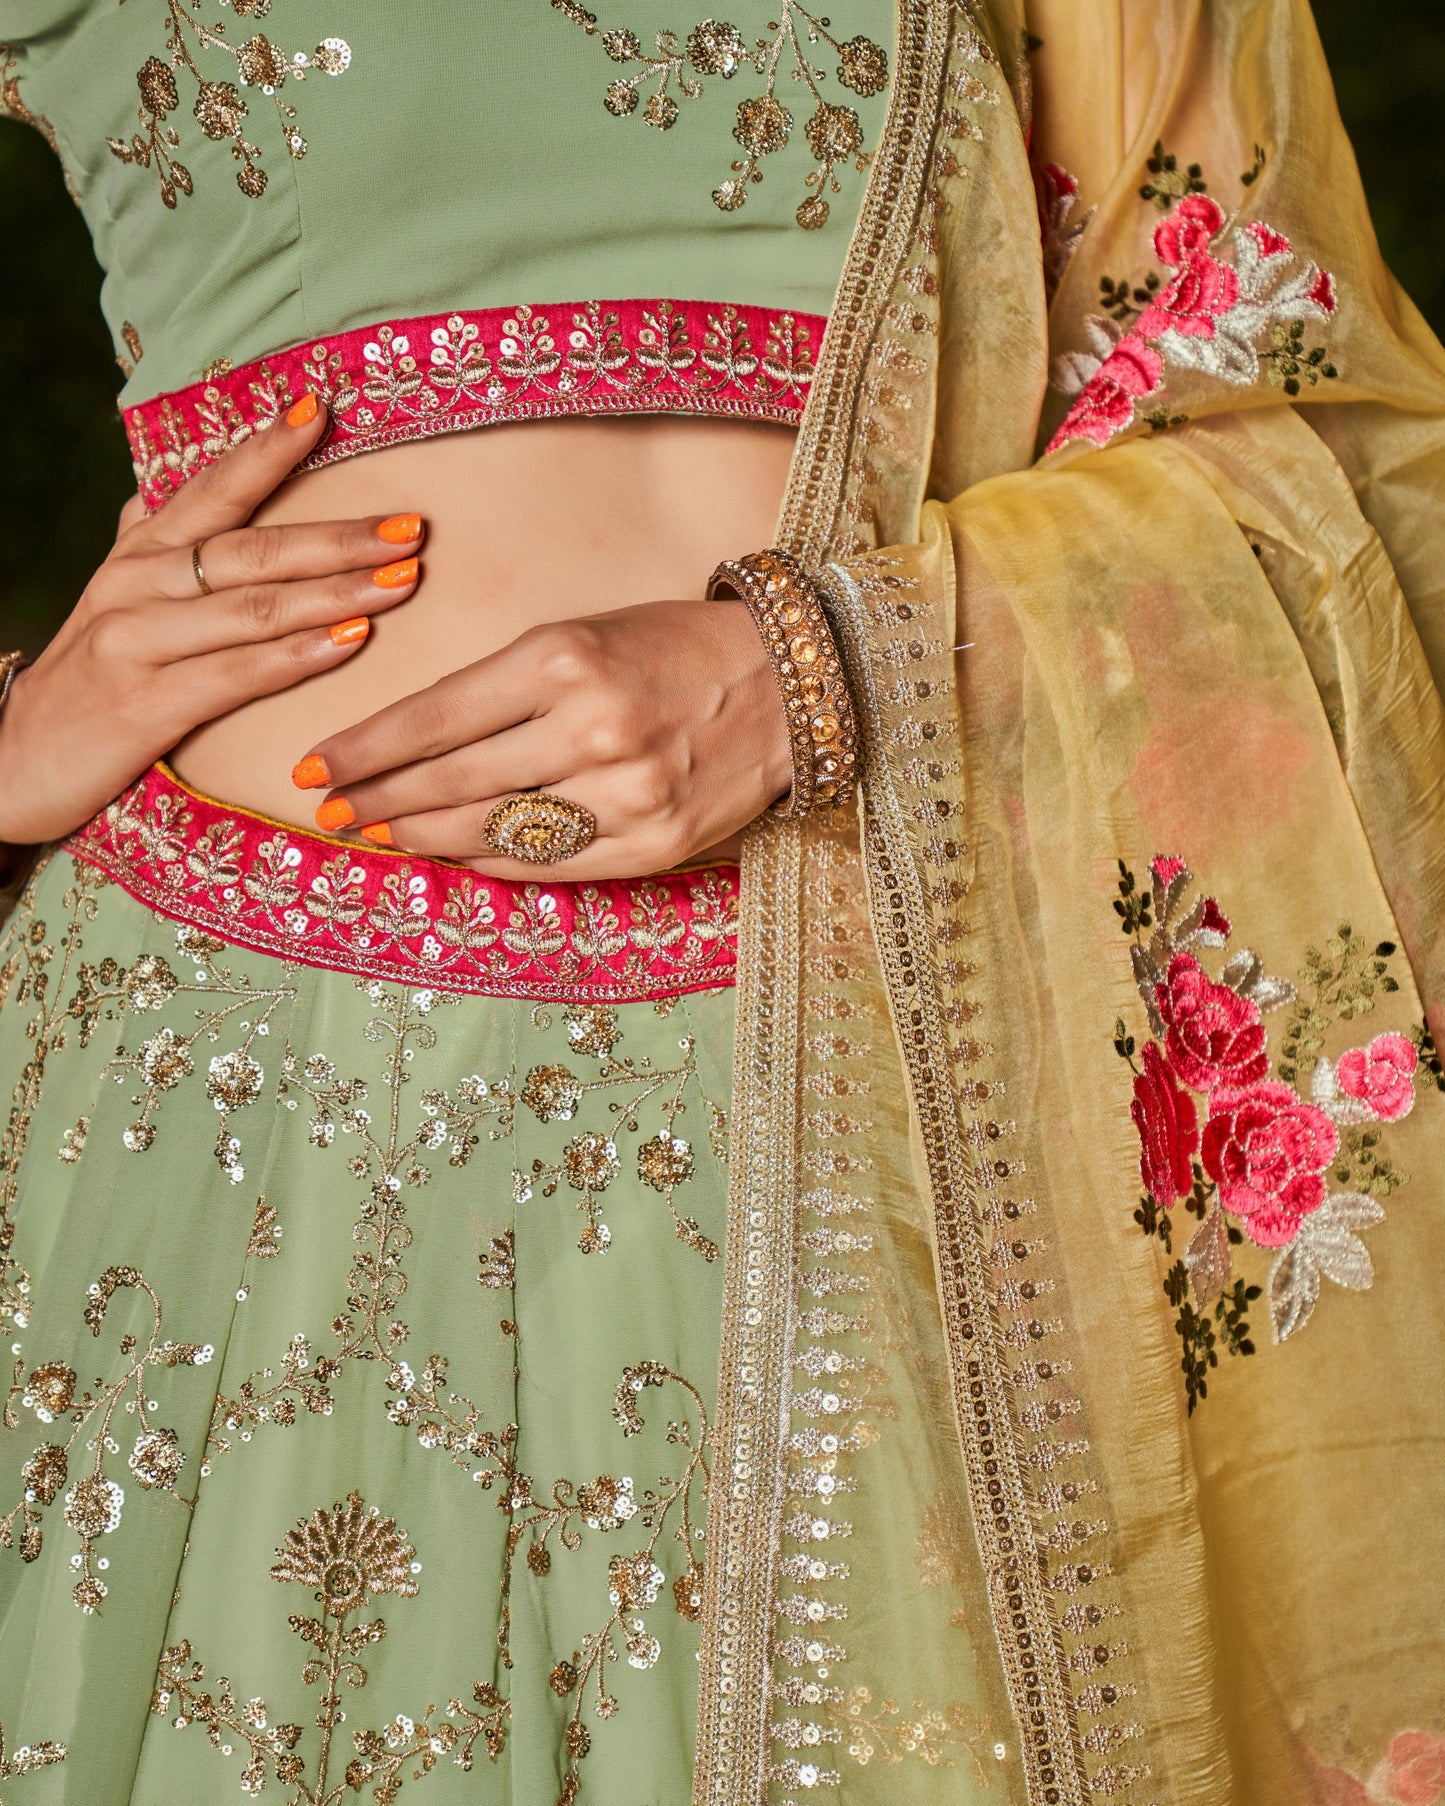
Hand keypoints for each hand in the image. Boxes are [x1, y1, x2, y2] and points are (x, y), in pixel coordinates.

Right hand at [0, 396, 424, 846]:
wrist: (7, 764)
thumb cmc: (85, 681)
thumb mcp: (114, 603)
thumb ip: (145, 548)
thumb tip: (159, 491)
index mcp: (139, 553)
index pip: (213, 487)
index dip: (269, 447)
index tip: (327, 408)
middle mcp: (136, 583)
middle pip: (255, 547)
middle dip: (340, 536)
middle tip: (412, 526)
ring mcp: (137, 640)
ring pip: (254, 606)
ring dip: (335, 591)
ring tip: (401, 578)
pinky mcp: (144, 704)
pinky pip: (237, 674)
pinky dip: (298, 655)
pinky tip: (351, 642)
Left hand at [295, 598, 794, 879]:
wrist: (789, 684)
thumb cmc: (671, 648)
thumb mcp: (582, 634)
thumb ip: (502, 687)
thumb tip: (417, 747)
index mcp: (564, 659)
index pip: (434, 716)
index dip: (364, 749)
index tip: (315, 769)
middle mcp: (591, 729)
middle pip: (452, 782)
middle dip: (378, 800)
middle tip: (331, 814)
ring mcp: (625, 795)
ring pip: (495, 832)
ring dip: (425, 837)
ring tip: (383, 834)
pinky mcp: (654, 844)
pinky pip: (550, 864)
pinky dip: (493, 862)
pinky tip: (456, 855)